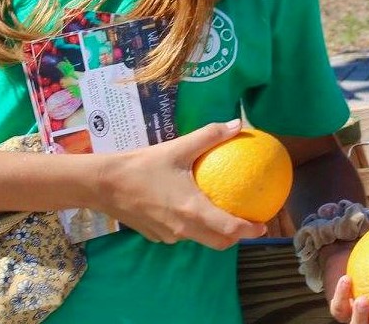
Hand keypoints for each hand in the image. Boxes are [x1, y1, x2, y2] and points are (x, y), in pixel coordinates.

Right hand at [96, 120, 266, 249]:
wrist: (104, 184)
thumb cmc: (142, 165)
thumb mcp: (178, 147)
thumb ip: (210, 136)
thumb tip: (237, 124)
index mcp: (193, 209)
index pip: (230, 229)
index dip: (250, 230)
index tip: (264, 224)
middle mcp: (183, 228)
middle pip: (219, 243)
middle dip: (236, 237)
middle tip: (246, 221)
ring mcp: (169, 236)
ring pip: (200, 240)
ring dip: (213, 232)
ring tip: (219, 212)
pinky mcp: (156, 236)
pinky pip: (181, 235)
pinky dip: (191, 227)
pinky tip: (188, 208)